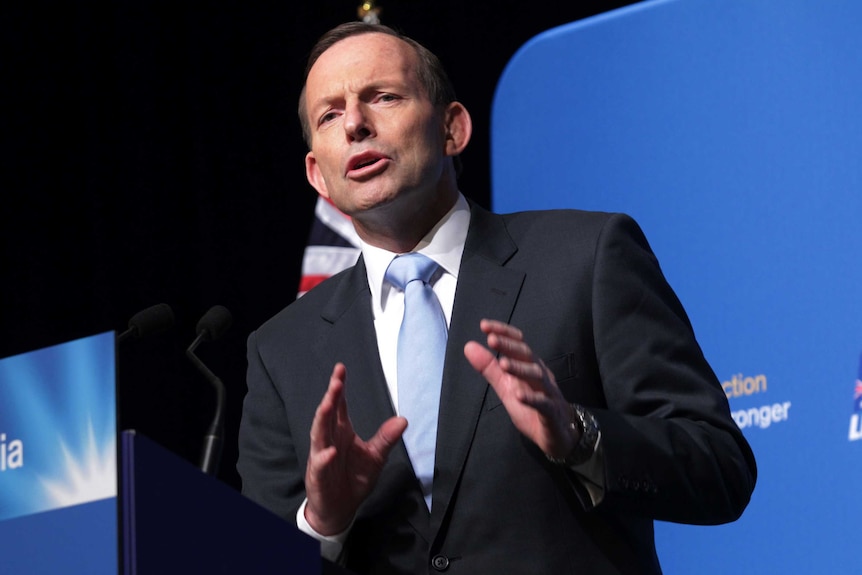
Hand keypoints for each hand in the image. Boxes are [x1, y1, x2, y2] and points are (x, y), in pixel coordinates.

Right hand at [304, 363, 406, 534]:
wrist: (340, 509)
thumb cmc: (353, 478)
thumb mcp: (375, 457)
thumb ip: (386, 438)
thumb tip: (403, 419)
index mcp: (341, 431)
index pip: (338, 405)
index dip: (338, 387)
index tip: (341, 369)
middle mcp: (328, 440)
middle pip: (327, 414)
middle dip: (331, 397)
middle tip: (336, 381)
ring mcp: (321, 457)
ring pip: (318, 434)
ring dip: (322, 419)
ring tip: (327, 404)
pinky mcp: (318, 476)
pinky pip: (320, 465)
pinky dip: (324, 458)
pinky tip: (329, 452)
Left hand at [464, 319, 576, 458]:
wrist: (557, 433)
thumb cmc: (531, 406)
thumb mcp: (506, 387)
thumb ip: (489, 368)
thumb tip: (469, 346)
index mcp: (529, 366)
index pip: (518, 343)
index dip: (503, 333)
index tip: (484, 325)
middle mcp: (540, 375)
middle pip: (527, 355)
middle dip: (509, 346)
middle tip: (492, 339)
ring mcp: (548, 393)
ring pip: (537, 376)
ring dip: (520, 368)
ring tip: (503, 364)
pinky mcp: (551, 413)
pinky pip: (543, 404)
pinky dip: (532, 399)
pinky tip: (519, 396)